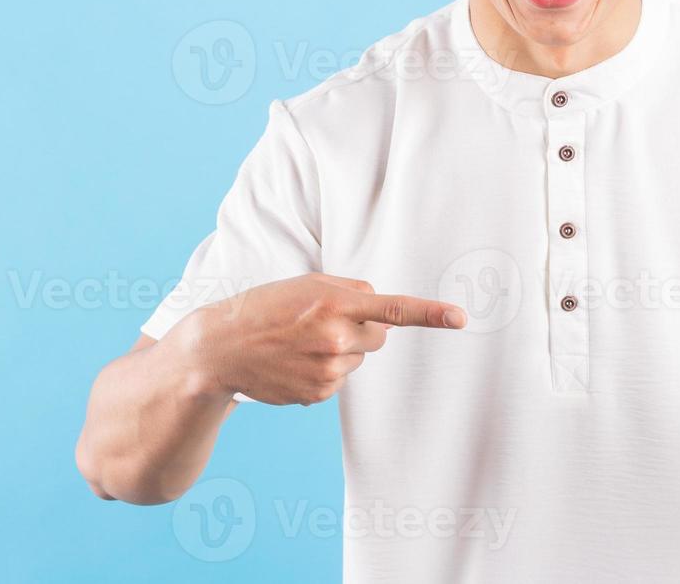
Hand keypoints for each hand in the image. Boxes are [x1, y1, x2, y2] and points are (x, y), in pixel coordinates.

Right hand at [180, 272, 466, 405]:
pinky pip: (339, 380)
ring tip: (298, 343)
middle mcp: (336, 338)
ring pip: (357, 359)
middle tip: (319, 323)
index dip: (431, 314)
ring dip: (338, 350)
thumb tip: (380, 310)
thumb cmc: (264, 309)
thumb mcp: (305, 284)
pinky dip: (322, 371)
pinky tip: (293, 363)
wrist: (218, 351)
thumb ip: (348, 290)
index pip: (394, 309)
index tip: (460, 318)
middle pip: (379, 336)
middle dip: (360, 329)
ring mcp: (328, 370)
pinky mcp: (319, 394)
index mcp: (335, 303)